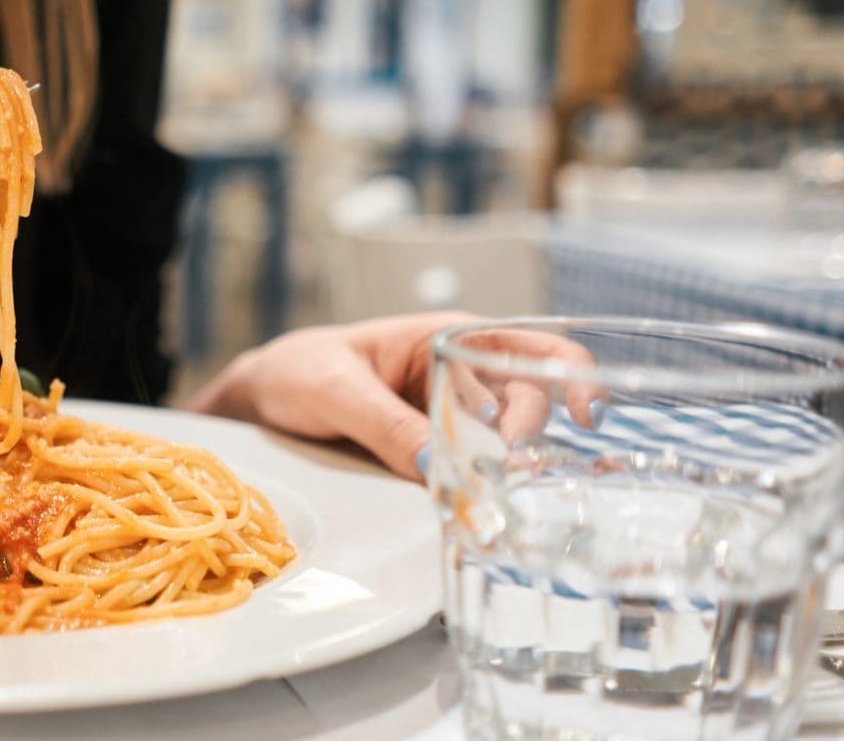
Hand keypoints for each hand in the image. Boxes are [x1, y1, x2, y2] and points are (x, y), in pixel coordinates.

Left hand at [187, 312, 600, 480]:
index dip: (572, 377)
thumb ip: (385, 424)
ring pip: (508, 446)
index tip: (583, 417)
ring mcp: (453, 419)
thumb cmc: (298, 372)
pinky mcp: (436, 455)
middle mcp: (464, 375)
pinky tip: (476, 508)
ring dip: (510, 470)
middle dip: (531, 438)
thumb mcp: (336, 391)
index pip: (535, 349)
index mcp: (450, 336)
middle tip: (507, 472)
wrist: (260, 401)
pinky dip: (482, 489)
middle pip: (531, 405)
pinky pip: (474, 472)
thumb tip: (437, 467)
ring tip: (494, 495)